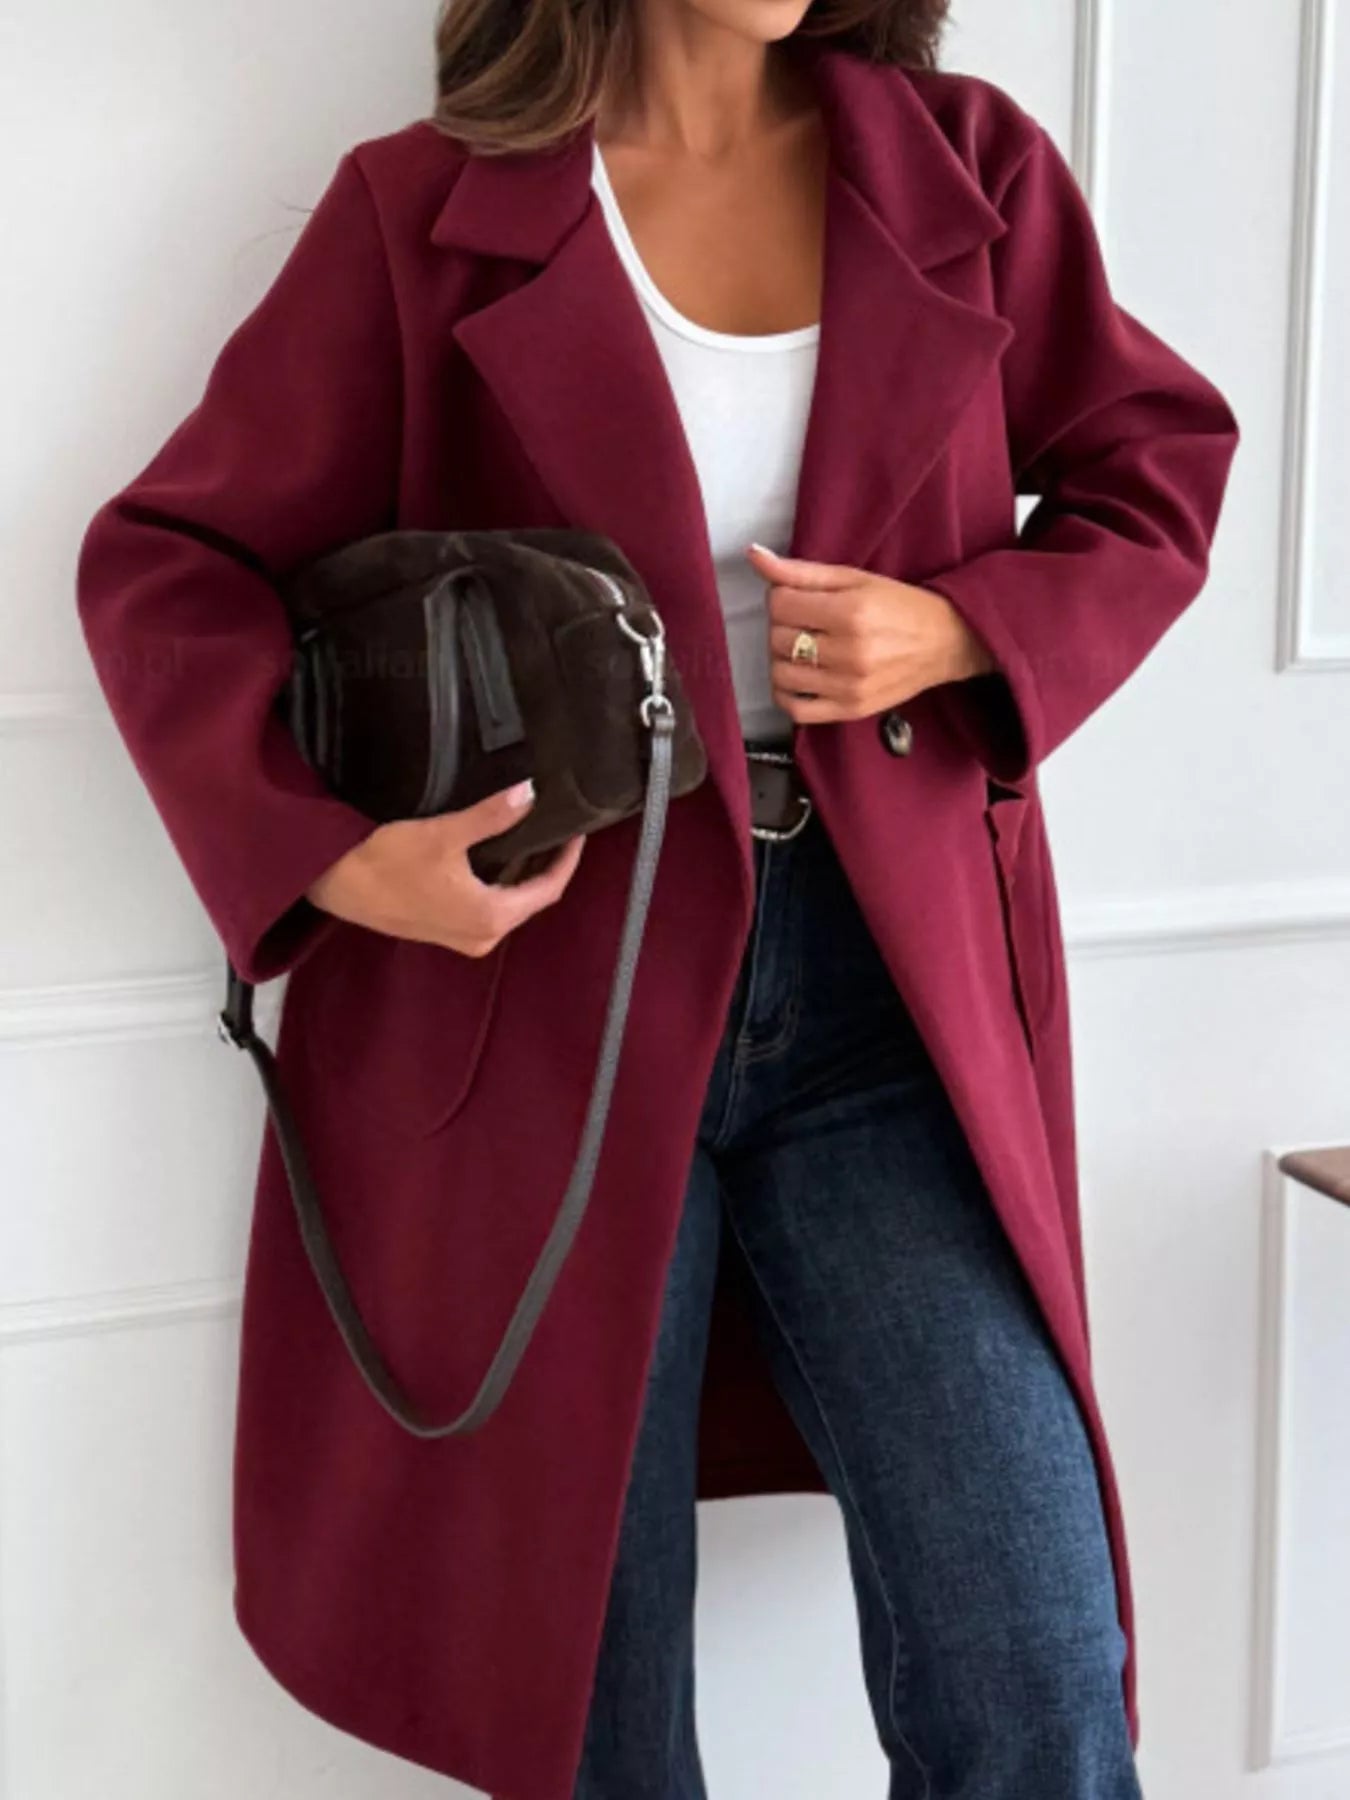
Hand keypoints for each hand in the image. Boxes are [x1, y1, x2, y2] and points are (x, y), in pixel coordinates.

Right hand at [305, 779, 584, 956]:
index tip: (578, 832)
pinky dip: (498, 882)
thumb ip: (492, 816)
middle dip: (547, 865)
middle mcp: (482, 935)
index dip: (567, 860)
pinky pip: (486, 906)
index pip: (549, 889)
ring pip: (508, 903)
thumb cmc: (384, 861)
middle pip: (531, 898)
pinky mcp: (442, 929)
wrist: (332, 883)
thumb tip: (529, 794)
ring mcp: (460, 936)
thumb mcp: (444, 834)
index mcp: (490, 917)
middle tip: (558, 829)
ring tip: (532, 836)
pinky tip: (496, 855)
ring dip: (521, 874)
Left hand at [746, 542, 995, 725]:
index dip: (780, 597)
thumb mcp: (853, 579)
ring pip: (780, 675)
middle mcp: (849, 652)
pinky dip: (787, 695)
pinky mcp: (850, 710)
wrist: (943, 642)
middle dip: (783, 626)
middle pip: (777, 638)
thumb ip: (801, 572)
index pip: (779, 604)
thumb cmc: (898, 606)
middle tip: (804, 622)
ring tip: (803, 649)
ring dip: (782, 659)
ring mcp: (849, 686)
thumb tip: (755, 555)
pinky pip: (796, 710)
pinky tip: (800, 678)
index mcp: (850, 613)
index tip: (798, 598)